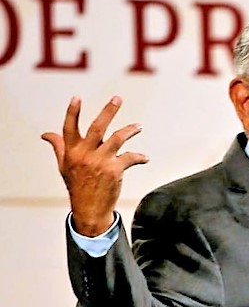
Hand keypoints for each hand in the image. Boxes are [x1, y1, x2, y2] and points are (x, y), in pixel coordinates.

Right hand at [41, 96, 147, 235]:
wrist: (89, 209)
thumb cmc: (77, 185)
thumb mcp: (64, 166)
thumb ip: (59, 147)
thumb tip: (45, 134)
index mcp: (72, 152)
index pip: (69, 128)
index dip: (73, 112)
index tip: (77, 97)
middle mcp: (85, 155)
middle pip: (97, 127)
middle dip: (108, 111)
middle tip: (118, 98)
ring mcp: (100, 162)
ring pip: (117, 138)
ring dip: (130, 130)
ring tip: (138, 126)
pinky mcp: (114, 170)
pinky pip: (130, 157)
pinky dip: (139, 157)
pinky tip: (144, 158)